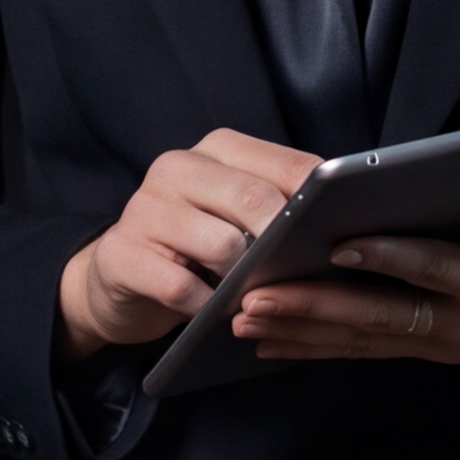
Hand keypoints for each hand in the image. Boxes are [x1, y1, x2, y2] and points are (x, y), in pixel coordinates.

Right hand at [58, 131, 321, 352]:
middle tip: (292, 274)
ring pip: (222, 245)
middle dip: (282, 242)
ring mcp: (145, 208)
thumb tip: (342, 225)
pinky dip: (206, 306)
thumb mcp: (235, 216)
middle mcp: (178, 167)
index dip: (319, 203)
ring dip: (243, 280)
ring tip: (247, 295)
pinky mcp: (122, 254)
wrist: (117, 278)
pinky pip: (183, 288)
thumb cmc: (194, 248)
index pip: (287, 165)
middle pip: (254, 199)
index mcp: (217, 150)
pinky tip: (210, 310)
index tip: (338, 236)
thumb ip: (277, 207)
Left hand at [235, 178, 459, 389]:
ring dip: (300, 331)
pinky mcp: (432, 347)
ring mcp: (443, 340)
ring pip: (361, 338)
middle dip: (312, 306)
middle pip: (376, 314)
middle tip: (252, 299)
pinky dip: (317, 347)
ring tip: (241, 320)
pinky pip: (366, 349)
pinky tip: (271, 343)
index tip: (337, 243)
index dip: (387, 258)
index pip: (434, 270)